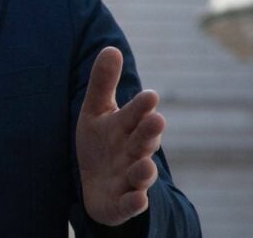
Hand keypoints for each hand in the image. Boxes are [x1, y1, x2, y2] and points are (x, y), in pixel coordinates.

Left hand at [76, 46, 165, 226]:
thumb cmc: (101, 142)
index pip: (135, 114)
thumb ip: (104, 83)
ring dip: (144, 169)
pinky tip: (138, 199)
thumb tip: (112, 48)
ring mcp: (130, 178)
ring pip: (141, 174)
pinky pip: (130, 204)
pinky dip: (134, 202)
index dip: (141, 106)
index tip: (150, 95)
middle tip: (156, 120)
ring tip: (145, 163)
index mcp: (126, 127)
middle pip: (142, 141)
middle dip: (149, 132)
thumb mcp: (96, 111)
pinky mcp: (123, 202)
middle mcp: (133, 151)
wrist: (97, 185)